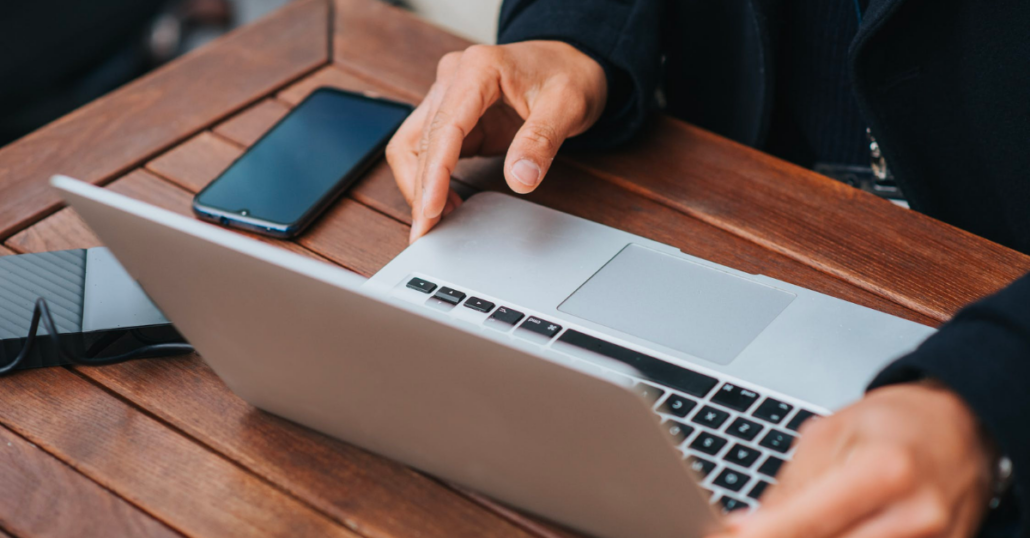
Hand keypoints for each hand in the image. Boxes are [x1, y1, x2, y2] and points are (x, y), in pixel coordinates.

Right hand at [385, 41, 607, 242]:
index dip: (434, 173)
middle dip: (420, 189)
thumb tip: (520, 179)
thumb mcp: (567, 105)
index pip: (444, 126)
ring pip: (412, 146)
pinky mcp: (453, 118)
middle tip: (428, 232)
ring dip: (418, 186)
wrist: (571, 63)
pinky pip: (430, 152)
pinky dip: (432, 180)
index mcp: (477, 69)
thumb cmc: (569, 75)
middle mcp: (454, 79)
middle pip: (418, 140)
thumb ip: (542, 141)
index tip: (431, 209)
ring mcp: (449, 97)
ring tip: (437, 222)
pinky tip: (446, 205)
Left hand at [716, 383, 994, 537]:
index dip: (763, 534)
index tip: (728, 536)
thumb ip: (789, 489)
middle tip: (757, 530)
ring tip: (789, 524)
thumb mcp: (828, 435)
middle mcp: (917, 516)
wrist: (963, 426)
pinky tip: (830, 529)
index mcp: (884, 470)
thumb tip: (746, 529)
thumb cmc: (897, 422)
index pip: (807, 522)